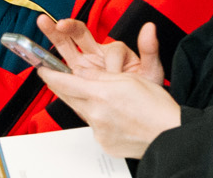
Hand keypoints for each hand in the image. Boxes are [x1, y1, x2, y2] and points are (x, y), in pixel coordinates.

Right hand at [35, 16, 162, 83]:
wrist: (136, 113)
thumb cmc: (142, 91)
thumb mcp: (151, 71)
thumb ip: (149, 49)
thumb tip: (150, 28)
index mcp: (114, 51)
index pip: (109, 48)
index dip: (107, 57)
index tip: (106, 66)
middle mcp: (95, 55)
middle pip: (78, 34)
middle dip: (67, 27)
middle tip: (59, 24)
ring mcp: (83, 65)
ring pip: (65, 46)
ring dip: (53, 34)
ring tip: (43, 24)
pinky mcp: (74, 77)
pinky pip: (60, 70)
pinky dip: (50, 65)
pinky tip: (41, 62)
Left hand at [39, 23, 177, 158]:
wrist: (171, 134)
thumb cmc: (156, 107)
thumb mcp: (129, 79)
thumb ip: (100, 75)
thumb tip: (81, 71)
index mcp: (100, 93)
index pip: (64, 82)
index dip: (49, 74)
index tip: (41, 69)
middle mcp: (95, 113)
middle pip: (68, 97)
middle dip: (62, 87)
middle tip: (59, 78)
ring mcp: (99, 130)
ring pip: (83, 112)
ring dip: (85, 103)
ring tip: (102, 99)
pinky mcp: (104, 143)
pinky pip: (94, 128)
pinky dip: (99, 119)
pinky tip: (114, 117)